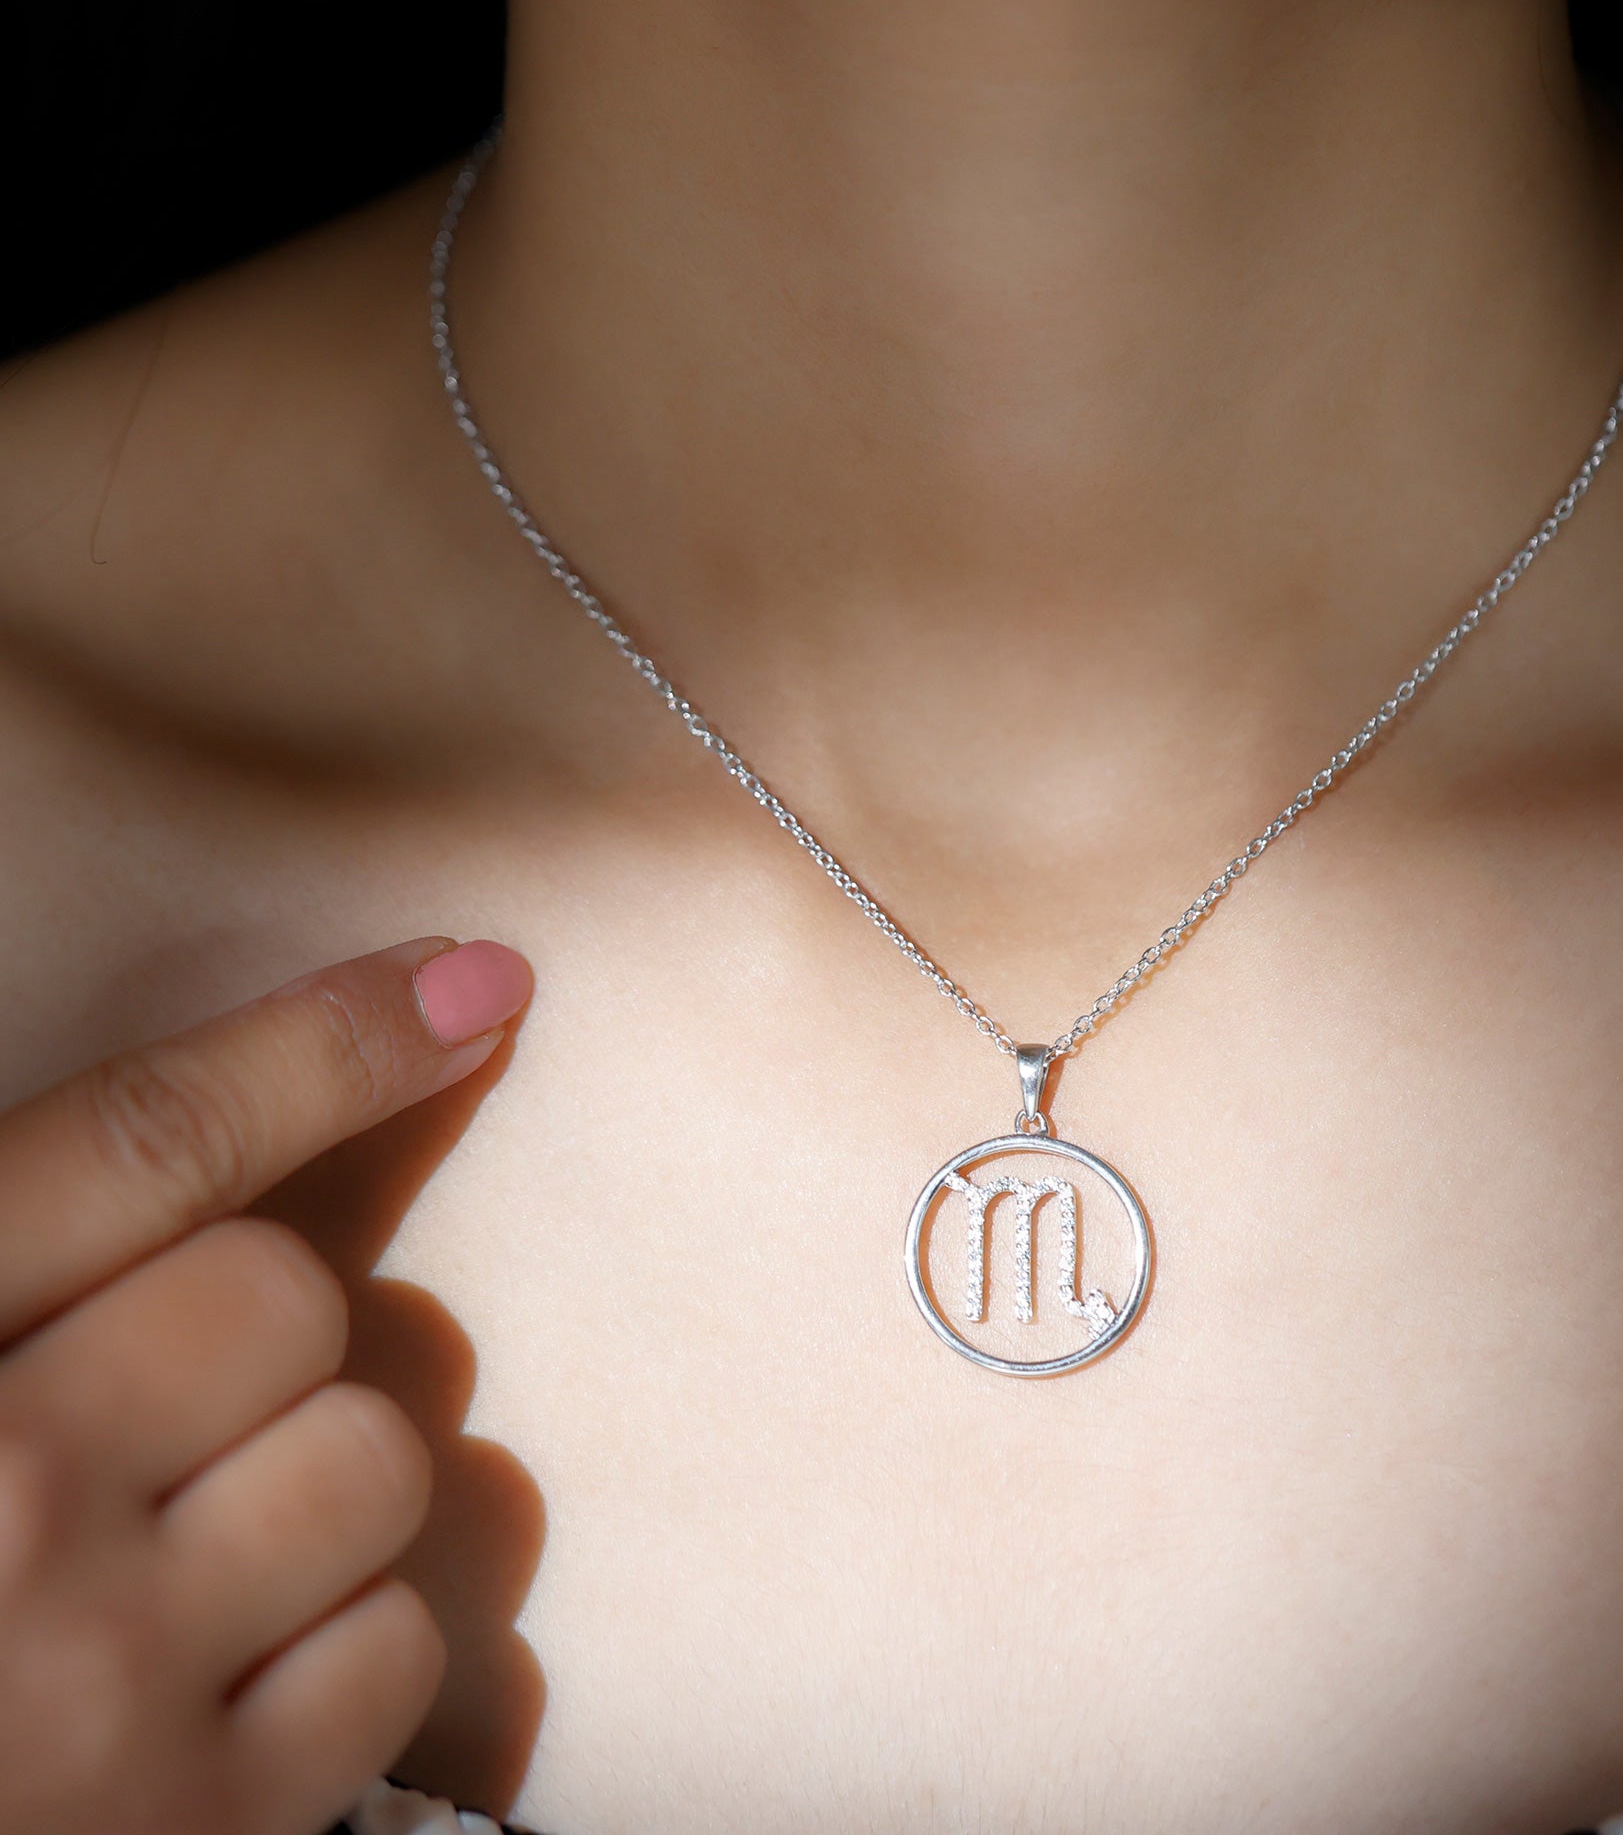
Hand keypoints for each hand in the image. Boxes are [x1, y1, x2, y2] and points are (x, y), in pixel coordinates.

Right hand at [0, 936, 533, 1834]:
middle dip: (253, 1340)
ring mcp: (97, 1685)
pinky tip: (218, 1691)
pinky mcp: (196, 1832)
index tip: (471, 979)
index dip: (322, 1044)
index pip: (144, 1144)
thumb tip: (206, 1186)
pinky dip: (341, 1653)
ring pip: (373, 1461)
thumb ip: (25, 1259)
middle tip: (155, 1425)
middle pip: (289, 1297)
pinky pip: (398, 1648)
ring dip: (312, 1494)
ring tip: (178, 1568)